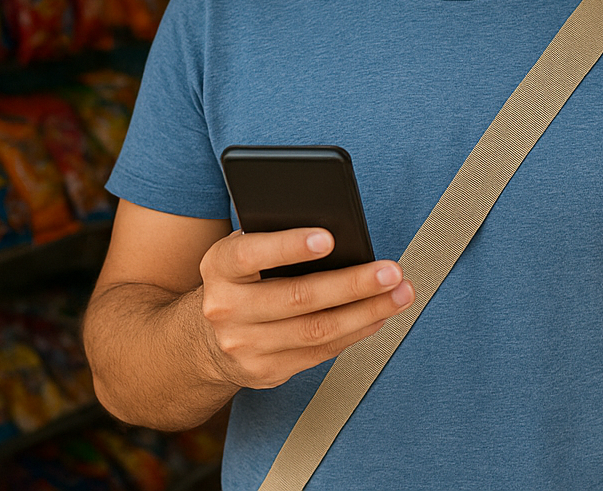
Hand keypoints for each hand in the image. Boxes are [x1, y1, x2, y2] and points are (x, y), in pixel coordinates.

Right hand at [196, 228, 413, 389]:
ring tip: (399, 294)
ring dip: (366, 312)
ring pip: (316, 330)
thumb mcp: (242, 252)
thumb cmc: (240, 280)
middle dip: (352, 284)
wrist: (204, 340)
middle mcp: (226, 309)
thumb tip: (337, 230)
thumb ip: (275, 238)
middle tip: (390, 271)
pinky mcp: (266, 372)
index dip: (289, 245)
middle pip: (298, 297)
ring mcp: (245, 346)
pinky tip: (378, 316)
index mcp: (220, 267)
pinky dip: (355, 332)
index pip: (251, 253)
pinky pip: (320, 353)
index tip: (329, 237)